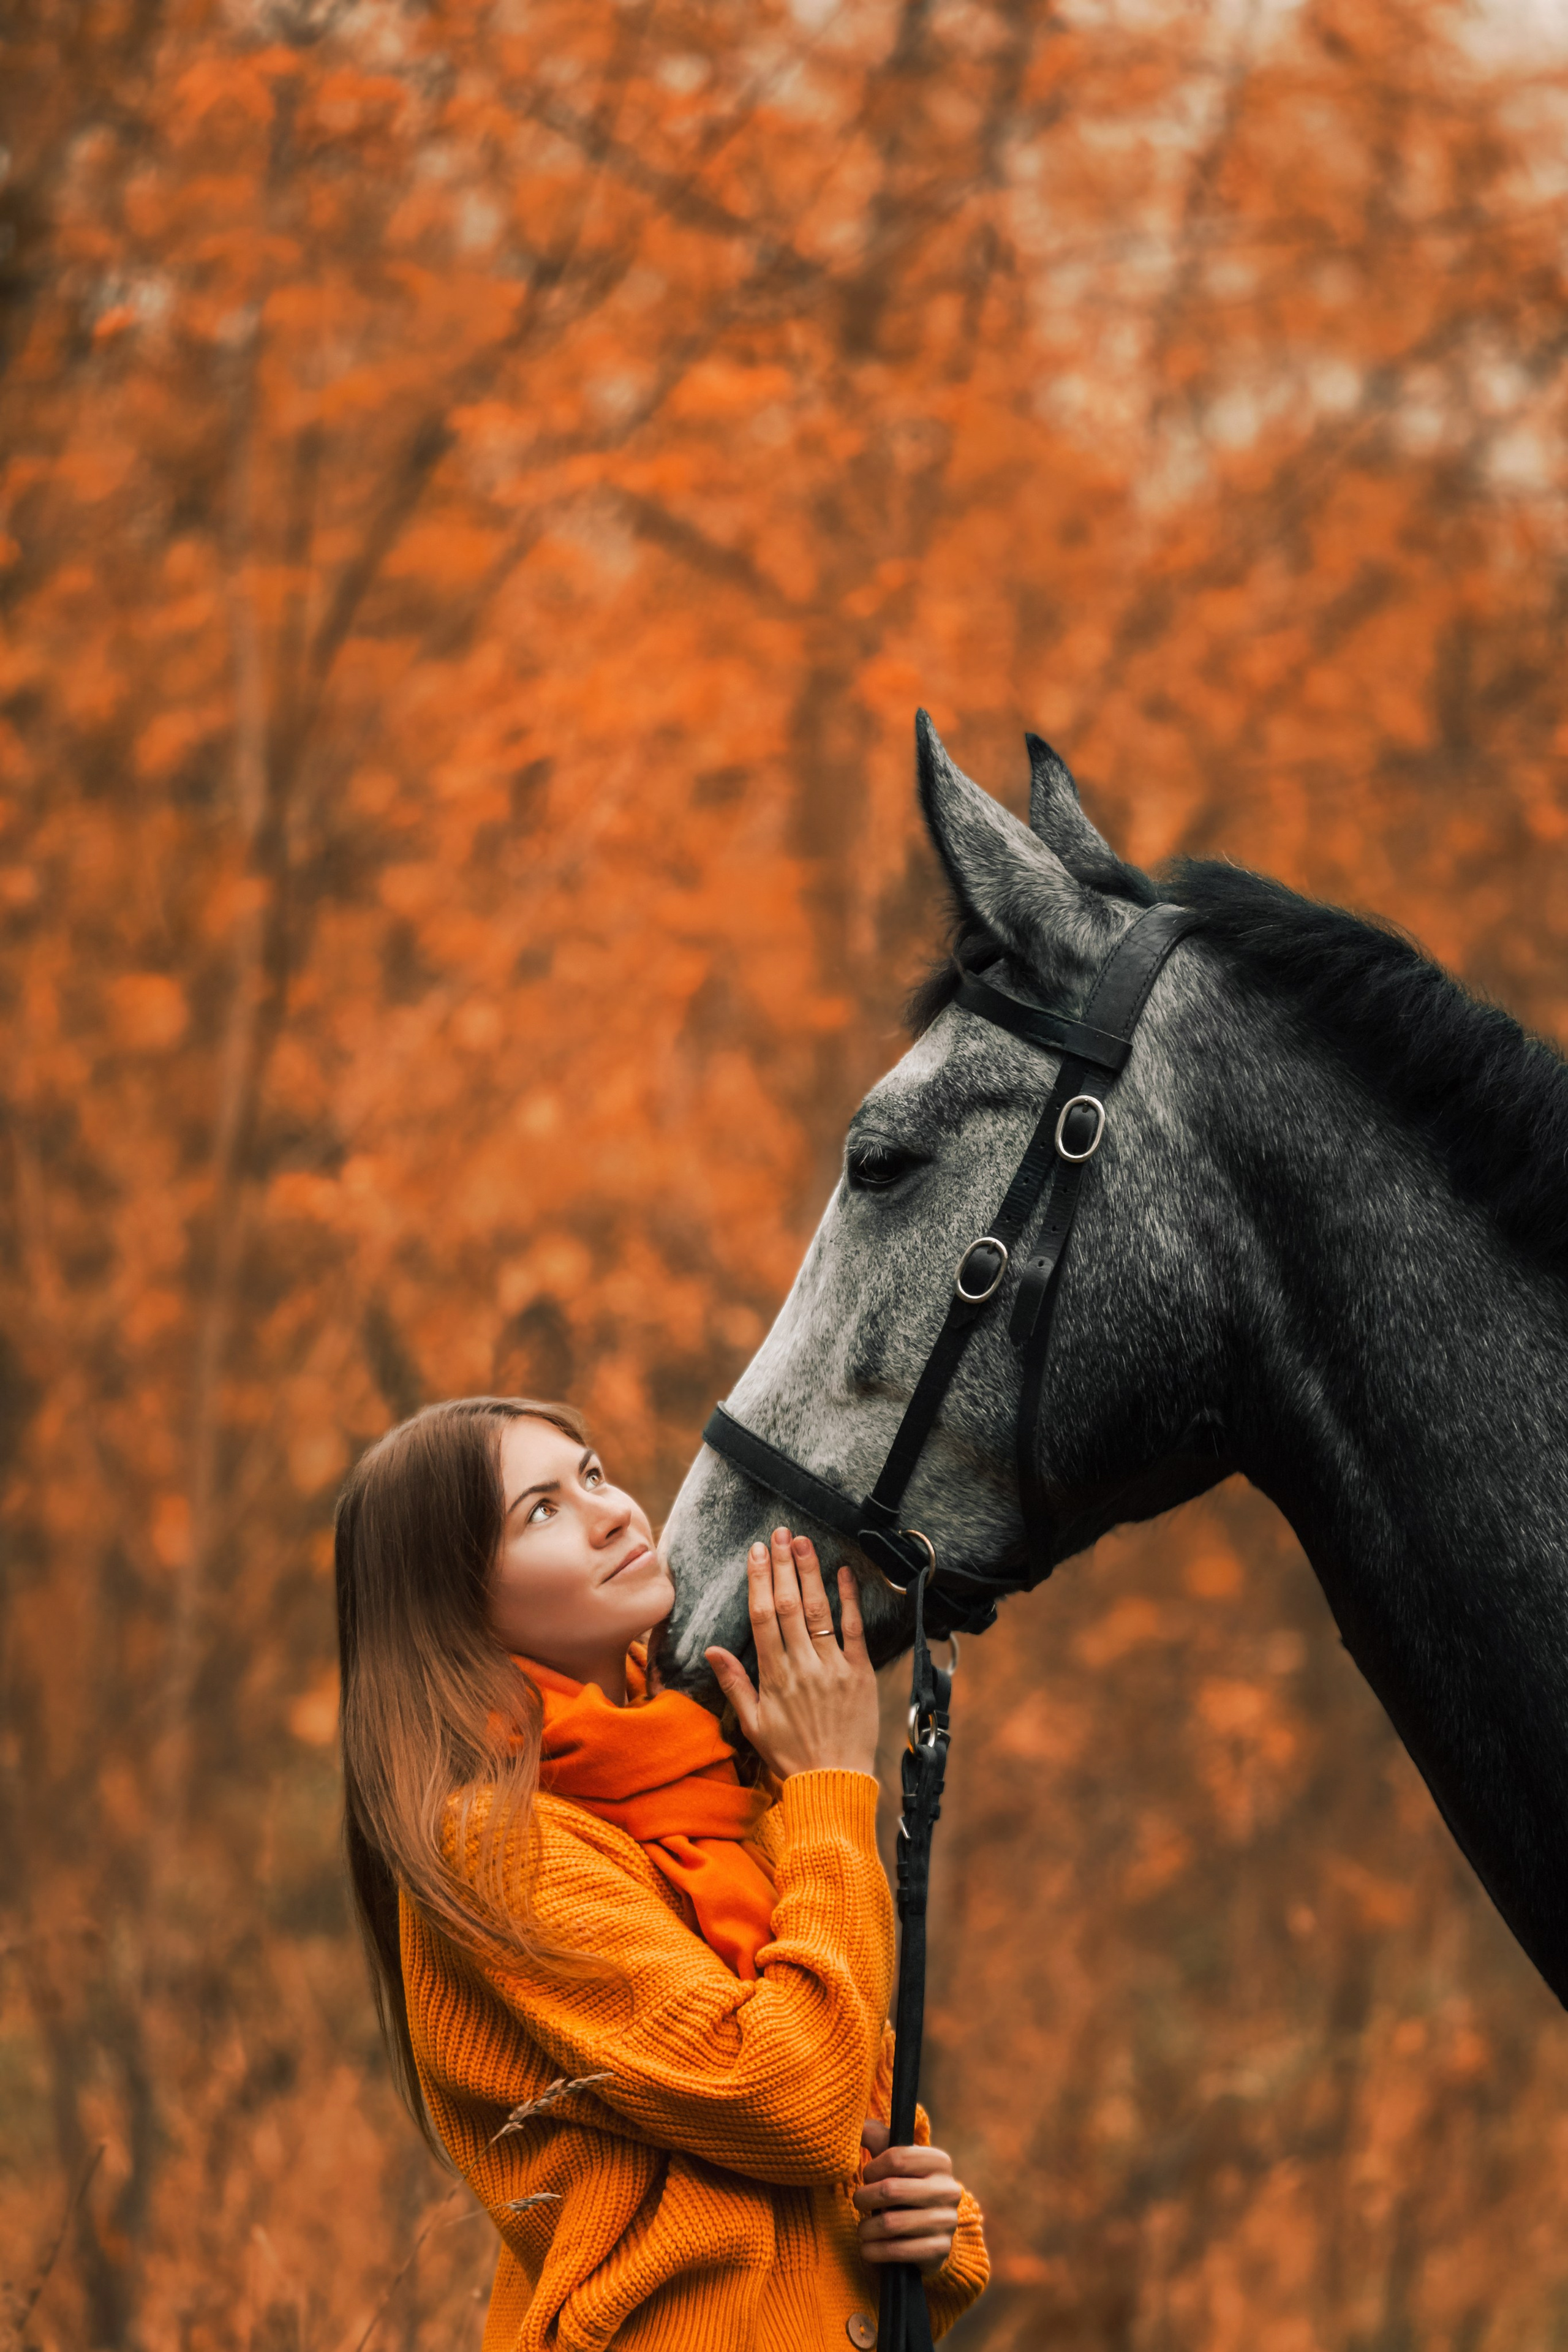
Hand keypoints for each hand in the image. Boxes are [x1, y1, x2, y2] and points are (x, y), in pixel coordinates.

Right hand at [705, 1527, 878, 1779]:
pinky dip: (849, 1600)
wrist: (833, 1784)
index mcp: (774, 1677)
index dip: (758, 1581)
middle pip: (789, 1605)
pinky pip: (854, 1631)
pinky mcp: (860, 1674)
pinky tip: (844, 1573)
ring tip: (803, 1542)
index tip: (756, 1552)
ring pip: (819, 1611)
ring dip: (810, 1573)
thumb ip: (733, 1684)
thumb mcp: (752, 1724)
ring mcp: (833, 1668)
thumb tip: (711, 1650)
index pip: (762, 1617)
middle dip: (783, 1566)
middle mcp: (802, 1667)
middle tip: (780, 1534)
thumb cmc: (790, 1755)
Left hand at [854, 2118, 962, 2276]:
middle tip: (858, 2202)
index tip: (866, 2176)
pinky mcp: (940, 2250)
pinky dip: (875, 2251)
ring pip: (891, 2223)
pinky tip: (868, 2249)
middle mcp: (949, 2189)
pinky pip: (899, 2251)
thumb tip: (858, 2125)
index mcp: (939, 2161)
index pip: (897, 2157)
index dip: (873, 2168)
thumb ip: (879, 2138)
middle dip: (864, 2198)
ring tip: (862, 2229)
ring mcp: (947, 2221)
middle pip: (891, 2190)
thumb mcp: (897, 2160)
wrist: (932, 2231)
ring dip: (866, 2228)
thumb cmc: (907, 2186)